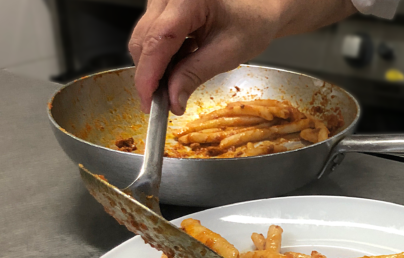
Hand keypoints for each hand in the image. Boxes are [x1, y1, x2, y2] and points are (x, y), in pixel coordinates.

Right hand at [129, 0, 283, 114]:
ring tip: (178, 81)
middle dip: (150, 76)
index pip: (157, 41)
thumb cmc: (252, 21)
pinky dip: (162, 56)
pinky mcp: (162, 8)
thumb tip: (172, 100)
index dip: (148, 76)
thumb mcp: (227, 53)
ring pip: (144, 40)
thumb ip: (195, 75)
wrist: (259, 8)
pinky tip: (180, 63)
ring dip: (156, 67)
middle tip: (164, 103)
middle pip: (144, 41)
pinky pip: (151, 36)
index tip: (149, 102)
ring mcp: (162, 0)